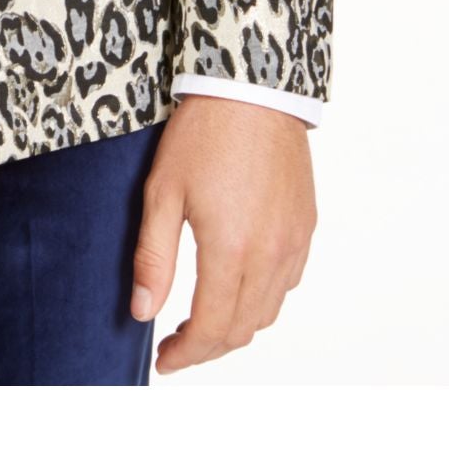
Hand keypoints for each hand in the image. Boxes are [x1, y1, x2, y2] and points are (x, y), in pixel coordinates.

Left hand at [131, 94, 315, 373]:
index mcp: (231, 250)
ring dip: (235, 326)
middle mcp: (270, 254)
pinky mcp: (305, 226)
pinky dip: (262, 298)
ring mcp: (293, 241)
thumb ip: (154, 258)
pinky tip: (237, 284)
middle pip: (242, 329)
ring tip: (202, 319)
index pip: (210, 329)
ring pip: (268, 310)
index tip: (163, 360)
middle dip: (207, 347)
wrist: (253, 88)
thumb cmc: (203, 133)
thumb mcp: (163, 191)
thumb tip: (144, 312)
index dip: (185, 354)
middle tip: (177, 345)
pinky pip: (287, 282)